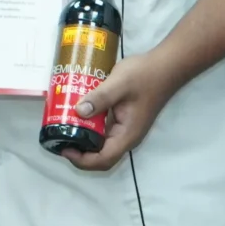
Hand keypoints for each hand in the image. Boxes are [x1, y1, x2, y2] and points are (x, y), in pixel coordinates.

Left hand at [59, 51, 181, 172]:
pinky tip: (76, 114)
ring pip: (100, 143)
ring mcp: (124, 128)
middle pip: (100, 156)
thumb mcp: (120, 84)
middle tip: (58, 137)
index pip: (103, 159)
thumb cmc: (145, 75)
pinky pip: (102, 129)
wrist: (165, 65)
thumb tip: (78, 112)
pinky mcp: (122, 118)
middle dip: (78, 151)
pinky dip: (88, 126)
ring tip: (62, 127)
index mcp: (127, 135)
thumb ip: (100, 98)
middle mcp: (126, 136)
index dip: (82, 160)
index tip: (64, 148)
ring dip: (82, 138)